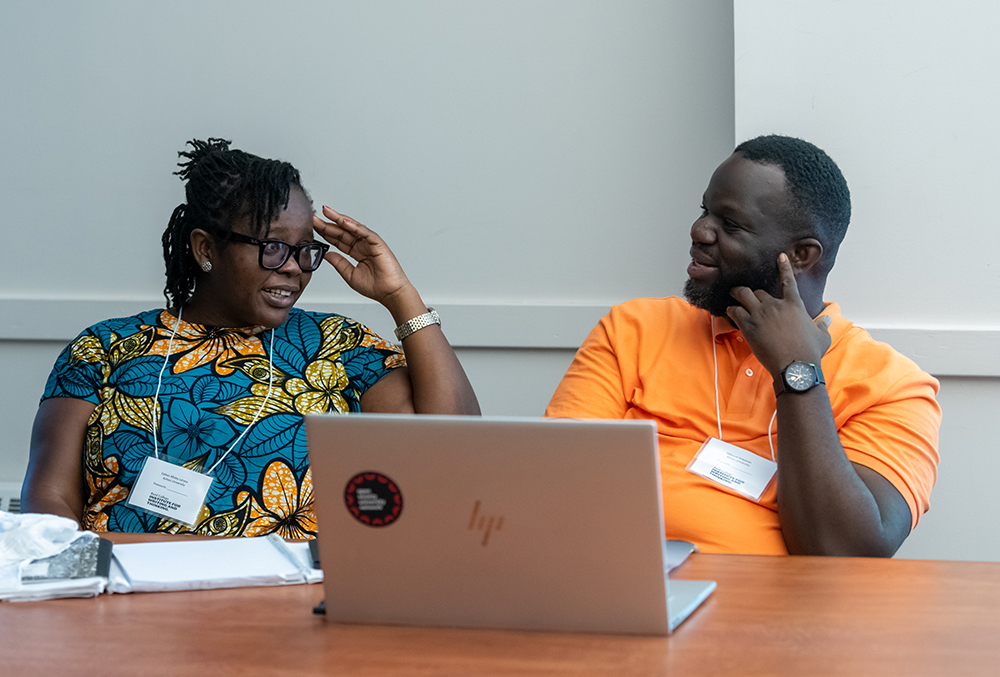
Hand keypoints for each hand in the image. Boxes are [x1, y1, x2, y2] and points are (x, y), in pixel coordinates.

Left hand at [313, 206, 413, 305]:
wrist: (390, 294)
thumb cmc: (375, 287)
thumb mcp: (350, 275)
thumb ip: (339, 263)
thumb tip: (327, 254)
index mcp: (356, 252)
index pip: (338, 239)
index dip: (325, 232)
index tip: (313, 226)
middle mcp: (362, 245)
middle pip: (342, 231)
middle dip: (328, 223)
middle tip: (314, 216)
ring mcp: (370, 243)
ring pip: (352, 228)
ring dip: (339, 219)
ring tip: (327, 212)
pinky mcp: (378, 244)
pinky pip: (365, 232)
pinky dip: (355, 227)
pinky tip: (344, 222)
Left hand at [725, 253, 831, 376]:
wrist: (795, 365)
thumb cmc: (809, 352)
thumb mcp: (822, 336)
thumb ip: (823, 325)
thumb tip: (828, 319)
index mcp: (794, 305)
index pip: (788, 281)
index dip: (784, 267)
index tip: (780, 256)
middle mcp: (776, 305)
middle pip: (759, 291)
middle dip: (754, 294)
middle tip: (749, 298)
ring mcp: (761, 314)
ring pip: (743, 295)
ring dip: (737, 295)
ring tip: (733, 296)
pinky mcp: (748, 325)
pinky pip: (735, 311)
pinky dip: (731, 310)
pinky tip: (730, 312)